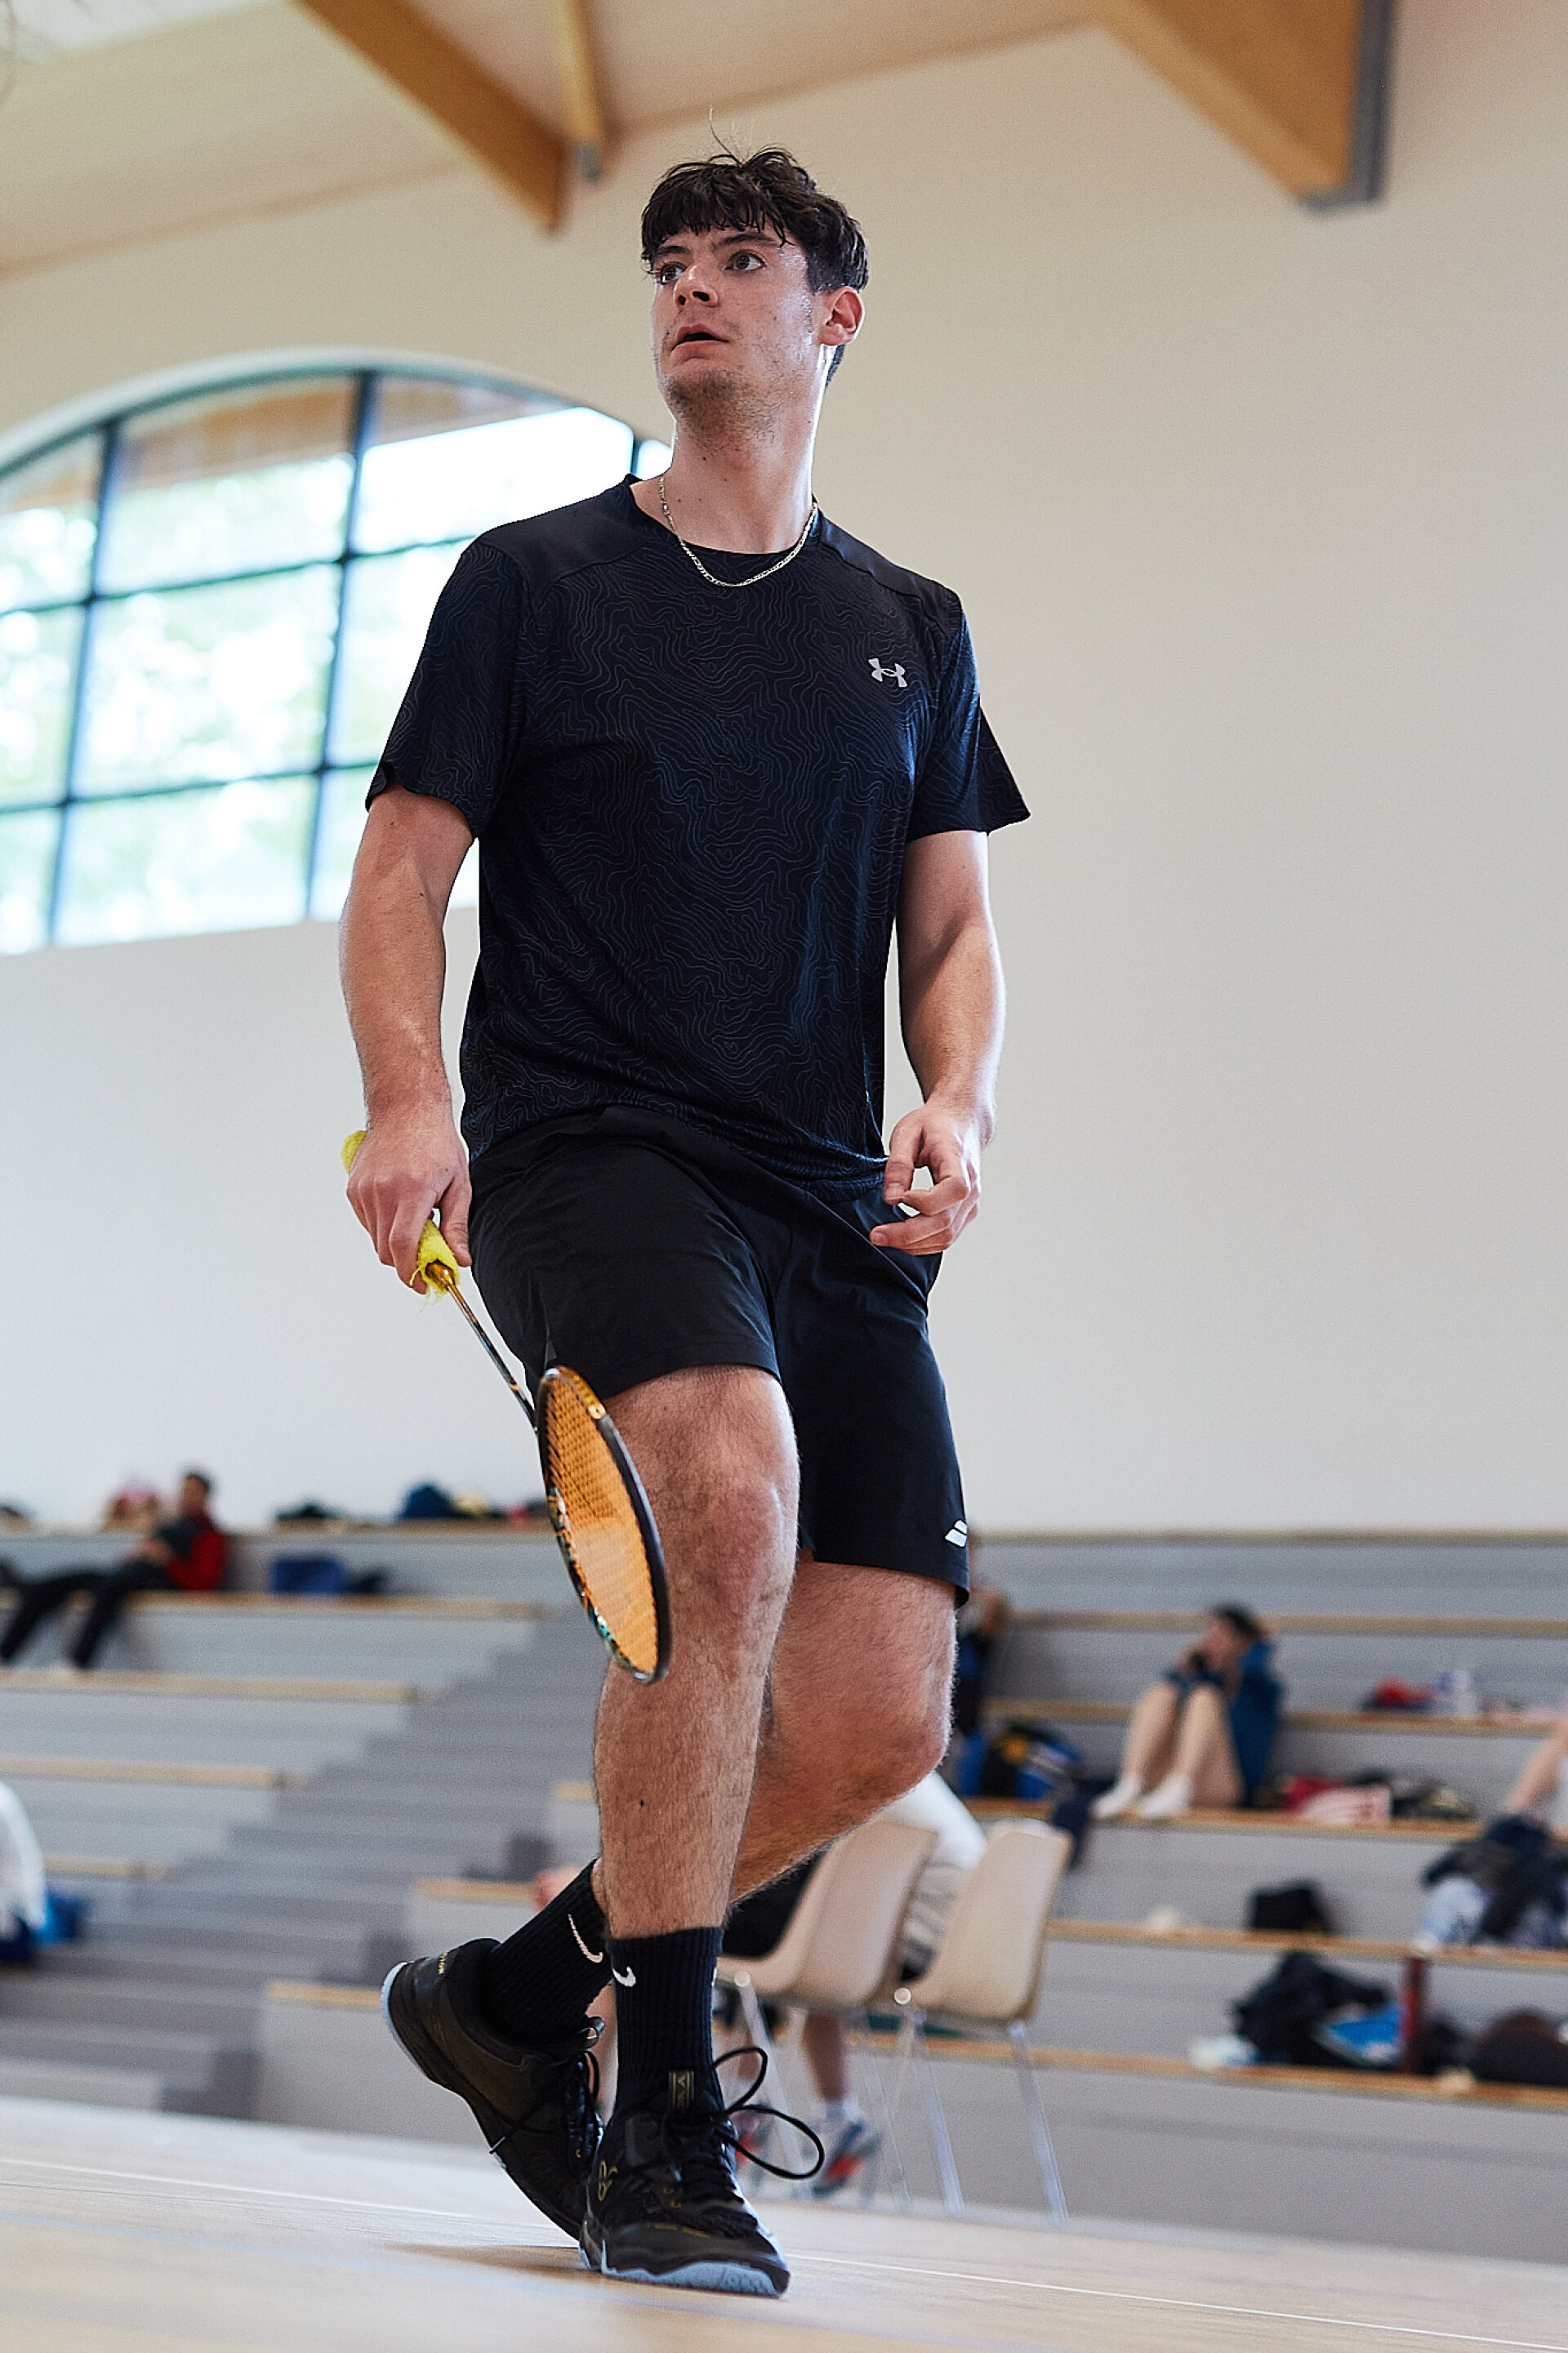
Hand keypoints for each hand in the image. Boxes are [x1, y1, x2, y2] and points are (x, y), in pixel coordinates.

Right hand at [347, 1107, 470, 1289]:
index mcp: (412, 1191)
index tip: (424, 1283)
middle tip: (427, 1254)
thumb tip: (460, 1260)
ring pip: (375, 1238)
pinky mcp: (353, 1188)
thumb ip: (457, 1226)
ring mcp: (364, 1190)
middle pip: (386, 1250)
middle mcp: (383, 1192)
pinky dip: (383, 1225)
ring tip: (416, 1216)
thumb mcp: (459, 1184)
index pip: (402, 1246)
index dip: (411, 1273)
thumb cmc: (436, 1142)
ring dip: (394, 1241)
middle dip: (406, 1261)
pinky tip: (399, 1204)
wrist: (407, 1108)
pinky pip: (367, 1222)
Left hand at [869, 1101, 983, 1254]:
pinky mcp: (964, 1214)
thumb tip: (892, 1199)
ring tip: (884, 1237)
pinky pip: (946, 1237)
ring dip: (913, 1244)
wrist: (960, 1124)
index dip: (926, 1201)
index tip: (900, 1198)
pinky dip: (922, 1244)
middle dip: (907, 1234)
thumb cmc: (934, 1125)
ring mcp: (970, 1204)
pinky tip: (900, 1237)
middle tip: (876, 1234)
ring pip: (946, 1237)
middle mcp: (972, 1187)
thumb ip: (898, 1165)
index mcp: (959, 1161)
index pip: (955, 1190)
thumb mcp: (908, 1133)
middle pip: (945, 1223)